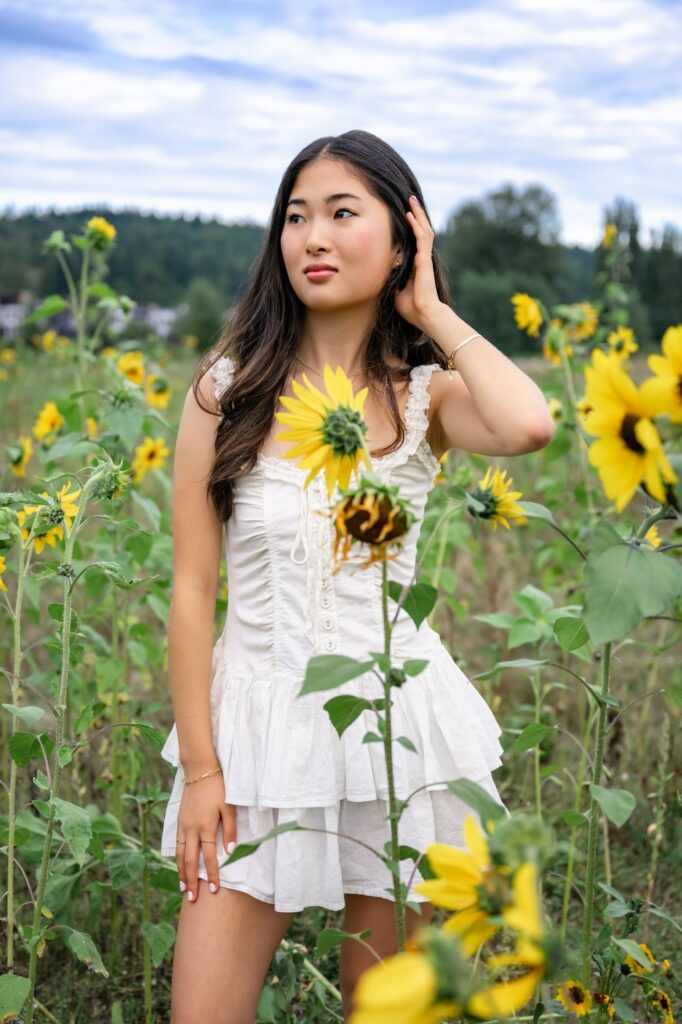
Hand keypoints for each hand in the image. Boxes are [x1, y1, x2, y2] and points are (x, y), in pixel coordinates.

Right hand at [175, 774, 235, 901]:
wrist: (200, 770)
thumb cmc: (219, 787)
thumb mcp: (229, 806)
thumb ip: (230, 829)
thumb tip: (230, 852)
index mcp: (206, 826)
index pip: (209, 856)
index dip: (211, 874)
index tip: (214, 889)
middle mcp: (192, 828)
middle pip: (189, 860)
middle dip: (192, 881)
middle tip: (193, 899)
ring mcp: (183, 825)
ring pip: (179, 854)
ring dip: (181, 873)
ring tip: (183, 889)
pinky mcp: (179, 821)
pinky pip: (176, 844)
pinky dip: (176, 858)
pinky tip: (178, 867)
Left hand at [393, 194, 446, 332]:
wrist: (424, 314)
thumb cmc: (412, 307)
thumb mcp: (396, 291)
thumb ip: (391, 280)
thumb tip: (379, 275)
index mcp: (417, 265)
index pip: (414, 241)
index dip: (411, 227)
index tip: (405, 215)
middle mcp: (423, 258)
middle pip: (421, 231)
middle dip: (416, 215)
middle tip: (410, 200)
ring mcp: (425, 258)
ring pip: (424, 230)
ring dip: (418, 214)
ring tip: (412, 200)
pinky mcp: (425, 260)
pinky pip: (421, 238)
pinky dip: (416, 225)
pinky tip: (410, 215)